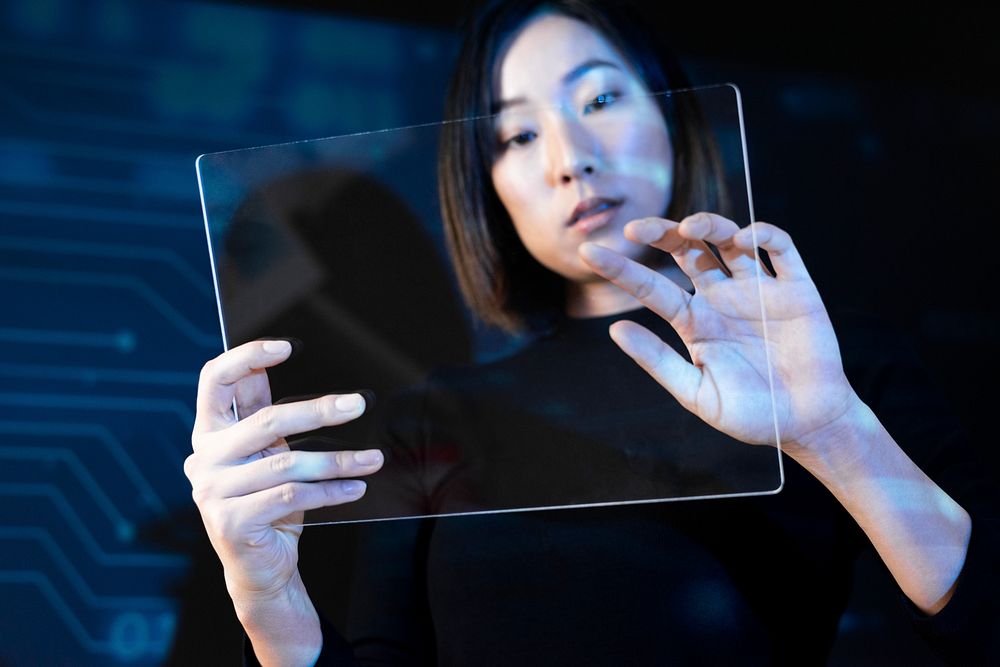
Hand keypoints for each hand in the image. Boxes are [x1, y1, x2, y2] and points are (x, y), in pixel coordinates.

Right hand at [185, 339, 383, 603]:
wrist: (259, 567)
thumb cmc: (267, 501)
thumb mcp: (264, 454)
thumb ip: (260, 414)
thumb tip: (267, 362)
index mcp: (209, 433)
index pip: (214, 381)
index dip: (246, 357)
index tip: (287, 347)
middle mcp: (204, 459)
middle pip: (265, 421)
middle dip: (318, 410)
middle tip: (358, 404)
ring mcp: (213, 492)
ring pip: (287, 464)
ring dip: (338, 461)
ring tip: (373, 460)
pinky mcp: (232, 522)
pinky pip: (292, 497)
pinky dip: (330, 491)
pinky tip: (355, 487)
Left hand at [579, 212, 856, 454]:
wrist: (808, 424)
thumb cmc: (752, 415)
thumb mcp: (697, 393)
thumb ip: (658, 361)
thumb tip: (615, 329)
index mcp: (695, 322)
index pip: (652, 287)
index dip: (621, 269)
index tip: (589, 253)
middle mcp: (722, 298)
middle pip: (687, 251)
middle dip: (660, 233)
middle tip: (633, 229)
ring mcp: (758, 290)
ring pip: (728, 241)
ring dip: (708, 226)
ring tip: (689, 228)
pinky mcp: (796, 288)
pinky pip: (780, 250)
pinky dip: (764, 235)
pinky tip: (746, 238)